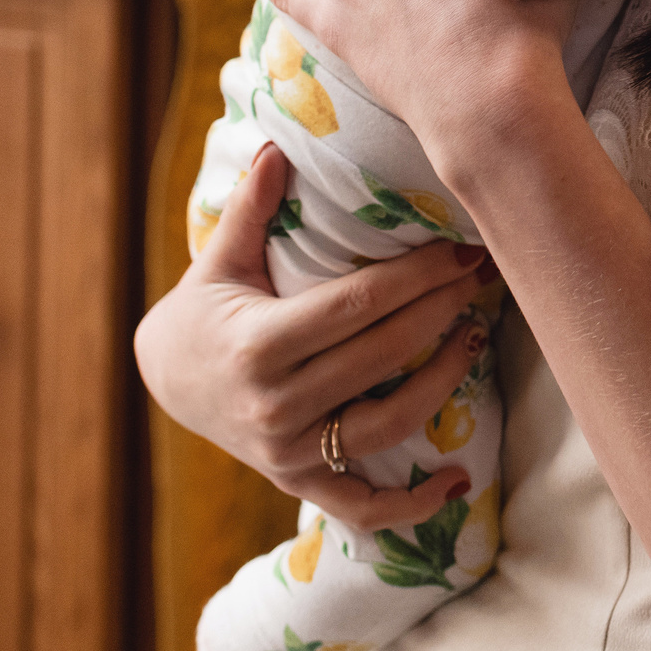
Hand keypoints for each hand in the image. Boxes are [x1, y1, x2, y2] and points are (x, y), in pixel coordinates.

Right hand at [133, 140, 493, 532]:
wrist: (167, 381)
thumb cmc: (204, 308)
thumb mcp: (220, 259)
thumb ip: (252, 207)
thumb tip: (277, 146)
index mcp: (258, 343)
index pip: (358, 305)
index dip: (418, 276)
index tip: (461, 250)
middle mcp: (275, 404)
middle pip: (382, 356)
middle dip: (441, 312)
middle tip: (484, 276)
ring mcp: (288, 451)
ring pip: (387, 424)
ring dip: (444, 385)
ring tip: (477, 339)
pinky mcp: (297, 481)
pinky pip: (362, 505)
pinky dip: (412, 504)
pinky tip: (458, 480)